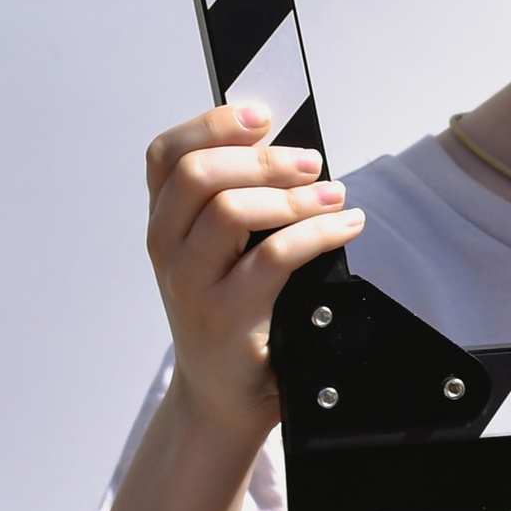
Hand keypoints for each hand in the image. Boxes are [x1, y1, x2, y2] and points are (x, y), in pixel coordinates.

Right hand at [144, 104, 360, 450]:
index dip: (212, 124)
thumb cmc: (232, 312)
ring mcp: (191, 286)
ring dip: (293, 196)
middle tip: (311, 161)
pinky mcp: (227, 318)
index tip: (263, 114)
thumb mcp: (221, 252)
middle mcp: (167, 249)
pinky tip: (345, 226)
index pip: (167, 155)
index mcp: (164, 223)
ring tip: (334, 195)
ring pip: (229, 211)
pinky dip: (318, 233)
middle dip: (261, 157)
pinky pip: (273, 258)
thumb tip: (292, 149)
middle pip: (197, 175)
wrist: (221, 396)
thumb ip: (239, 200)